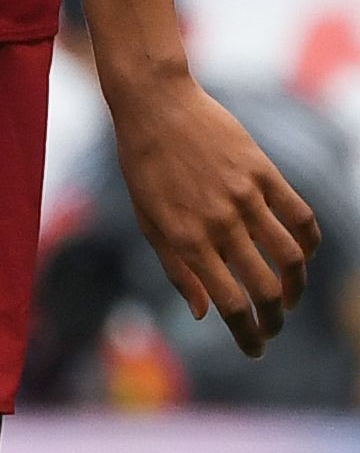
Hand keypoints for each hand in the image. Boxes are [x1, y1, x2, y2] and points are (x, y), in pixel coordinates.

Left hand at [112, 71, 321, 356]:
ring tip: (287, 297)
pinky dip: (310, 243)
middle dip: (274, 320)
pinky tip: (302, 255)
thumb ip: (176, 269)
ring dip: (296, 288)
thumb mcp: (147, 218)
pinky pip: (301, 217)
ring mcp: (244, 197)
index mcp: (186, 238)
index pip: (229, 304)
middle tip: (273, 328)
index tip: (255, 349)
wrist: (154, 104)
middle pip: (265, 290)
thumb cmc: (143, 164)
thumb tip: (203, 313)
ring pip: (292, 259)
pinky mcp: (263, 173)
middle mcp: (218, 222)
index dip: (247, 335)